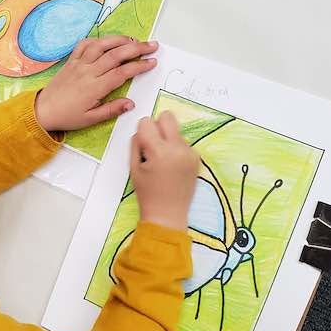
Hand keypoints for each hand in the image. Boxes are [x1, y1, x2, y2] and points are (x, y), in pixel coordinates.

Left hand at [34, 36, 157, 133]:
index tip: (152, 62)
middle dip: (137, 48)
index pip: (122, 73)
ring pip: (101, 45)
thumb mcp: (91, 119)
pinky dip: (97, 39)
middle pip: (116, 55)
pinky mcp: (71, 60)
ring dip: (119, 40)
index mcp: (95, 87)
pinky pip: (84, 44)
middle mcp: (88, 72)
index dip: (139, 66)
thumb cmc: (67, 116)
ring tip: (134, 40)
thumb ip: (112, 110)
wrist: (43, 110)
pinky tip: (107, 41)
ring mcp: (79, 64)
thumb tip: (130, 103)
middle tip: (152, 46)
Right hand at [130, 112, 199, 230]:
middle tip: (154, 144)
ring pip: (176, 131)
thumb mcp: (134, 167)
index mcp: (159, 151)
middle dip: (158, 125)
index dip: (142, 131)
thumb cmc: (148, 194)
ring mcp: (189, 153)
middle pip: (167, 116)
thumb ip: (136, 143)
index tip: (142, 145)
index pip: (147, 121)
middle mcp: (177, 148)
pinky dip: (177, 149)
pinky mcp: (196, 158)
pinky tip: (173, 166)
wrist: (167, 214)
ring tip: (163, 162)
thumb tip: (143, 130)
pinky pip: (184, 143)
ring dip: (168, 139)